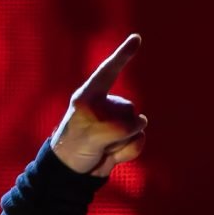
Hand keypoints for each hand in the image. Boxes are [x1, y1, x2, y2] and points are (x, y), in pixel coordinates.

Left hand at [51, 33, 144, 175]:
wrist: (73, 175)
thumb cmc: (73, 148)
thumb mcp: (91, 134)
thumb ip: (117, 126)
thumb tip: (140, 124)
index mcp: (90, 95)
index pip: (109, 71)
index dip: (123, 55)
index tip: (136, 39)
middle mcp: (106, 105)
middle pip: (127, 110)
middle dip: (115, 131)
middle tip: (93, 141)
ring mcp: (117, 121)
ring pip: (136, 127)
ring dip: (119, 143)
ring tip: (100, 148)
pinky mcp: (125, 137)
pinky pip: (138, 141)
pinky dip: (127, 152)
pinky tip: (111, 155)